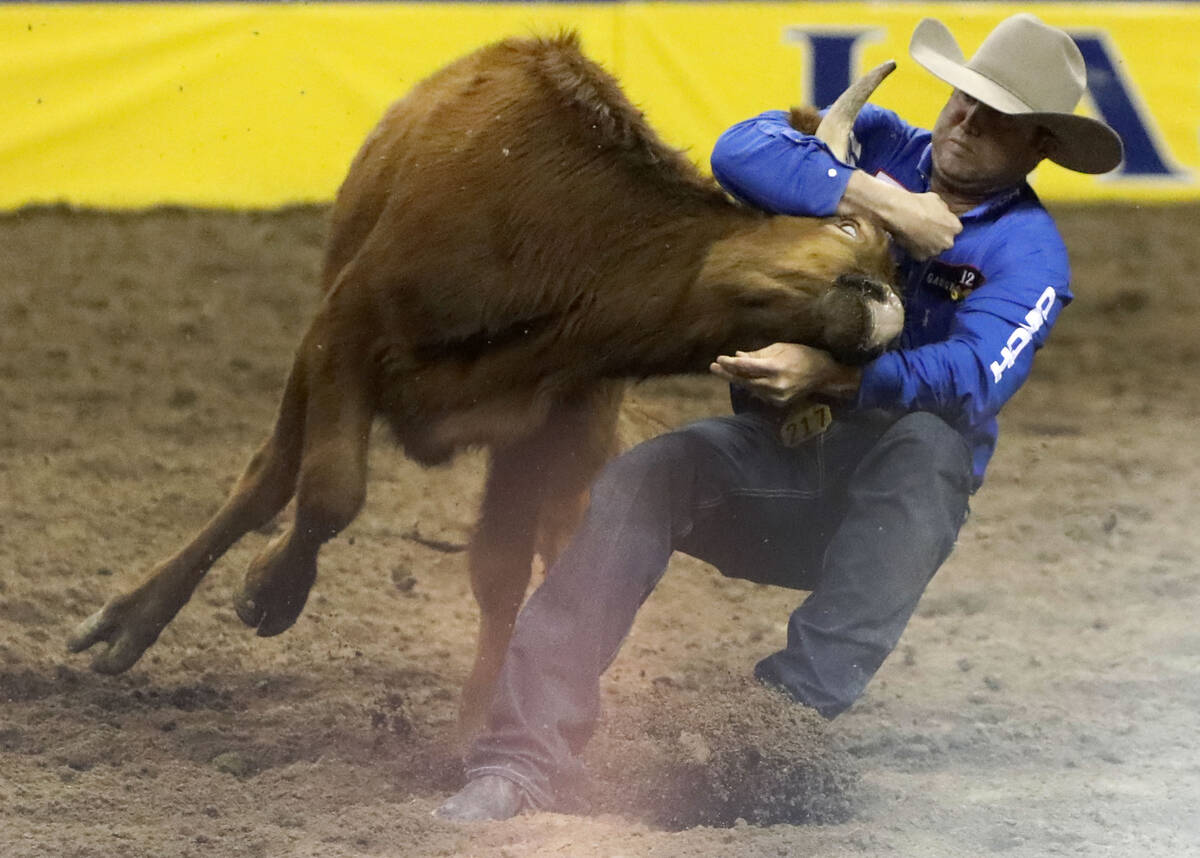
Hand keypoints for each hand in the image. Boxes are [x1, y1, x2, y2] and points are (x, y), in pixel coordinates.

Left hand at [709, 343, 859, 406]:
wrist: (823, 374)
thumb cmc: (802, 355)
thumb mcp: (780, 348)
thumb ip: (757, 354)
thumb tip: (737, 356)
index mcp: (776, 368)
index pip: (747, 367)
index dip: (730, 364)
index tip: (719, 359)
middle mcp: (775, 385)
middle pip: (745, 381)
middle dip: (728, 374)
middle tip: (713, 367)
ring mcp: (777, 396)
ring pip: (750, 388)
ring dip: (737, 380)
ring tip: (723, 371)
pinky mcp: (779, 403)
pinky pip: (759, 393)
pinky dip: (750, 386)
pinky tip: (741, 379)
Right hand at [839, 171, 960, 260]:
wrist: (901, 214)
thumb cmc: (919, 204)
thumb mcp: (937, 200)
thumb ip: (944, 211)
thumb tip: (943, 214)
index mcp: (956, 227)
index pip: (954, 229)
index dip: (945, 226)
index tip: (937, 223)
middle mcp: (948, 242)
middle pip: (945, 241)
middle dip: (938, 237)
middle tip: (926, 230)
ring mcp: (934, 252)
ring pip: (932, 249)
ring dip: (927, 245)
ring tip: (916, 236)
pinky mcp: (921, 258)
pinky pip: (920, 254)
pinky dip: (916, 250)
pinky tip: (909, 241)